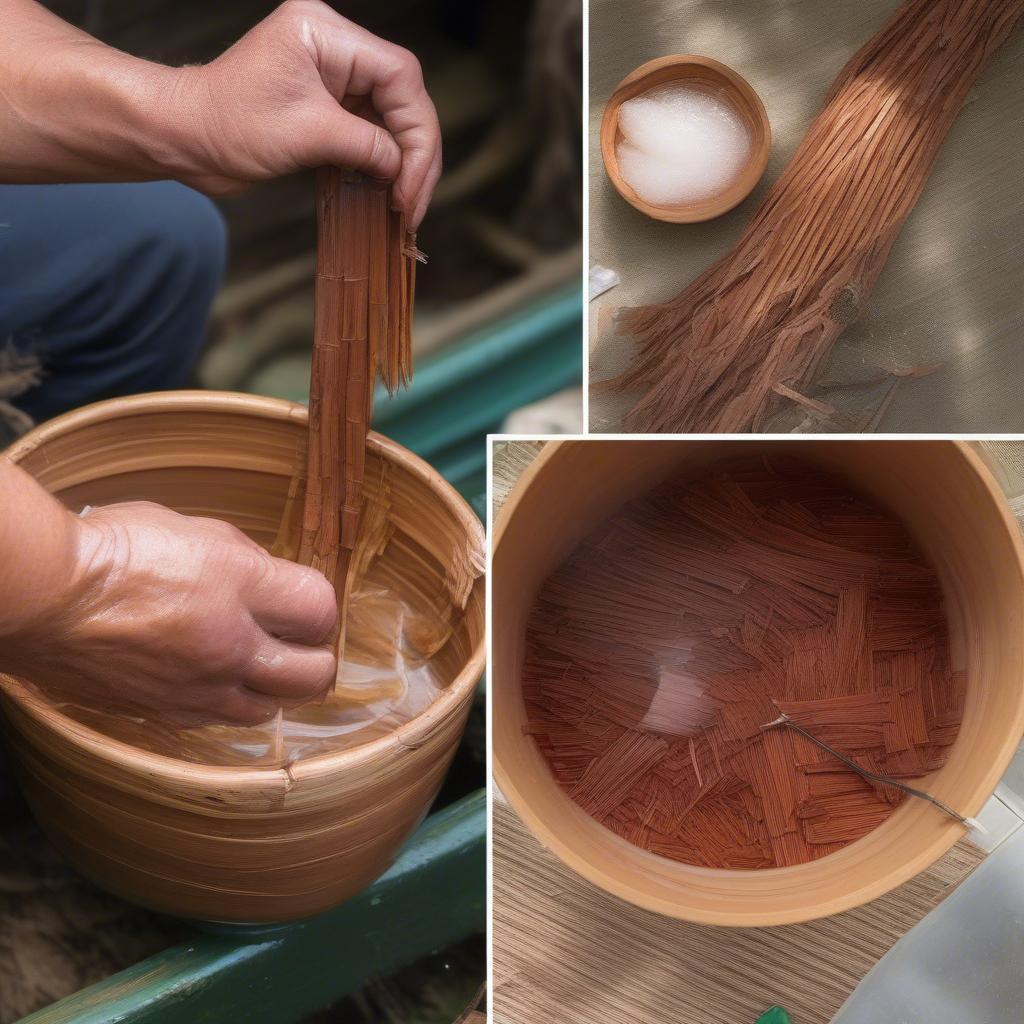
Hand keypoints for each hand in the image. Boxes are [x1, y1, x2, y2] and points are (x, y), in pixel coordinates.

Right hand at [1, 500, 337, 725]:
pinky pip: (217, 721)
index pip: (322, 610)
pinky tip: (214, 680)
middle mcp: (230, 644)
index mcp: (242, 584)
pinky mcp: (163, 714)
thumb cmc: (110, 548)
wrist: (39, 594)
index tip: (304, 602)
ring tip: (258, 665)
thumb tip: (269, 580)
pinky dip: (228, 704)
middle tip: (300, 643)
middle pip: (314, 675)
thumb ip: (243, 558)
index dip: (319, 607)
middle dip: (316, 659)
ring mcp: (197, 687)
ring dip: (275, 689)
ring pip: (270, 710)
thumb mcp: (192, 528)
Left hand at [170, 0, 441, 225]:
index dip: (416, 133)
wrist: (184, 138)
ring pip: (391, 118)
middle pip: (402, 97)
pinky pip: (371, 131)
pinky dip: (381, 164)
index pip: (399, 76)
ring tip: (403, 205)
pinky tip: (386, 193)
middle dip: (414, 153)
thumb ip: (365, 146)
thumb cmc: (227, 124)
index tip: (410, 182)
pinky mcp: (327, 105)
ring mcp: (333, 76)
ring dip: (402, 163)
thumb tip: (404, 169)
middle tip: (411, 202)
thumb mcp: (306, 135)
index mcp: (327, 34)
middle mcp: (335, 47)